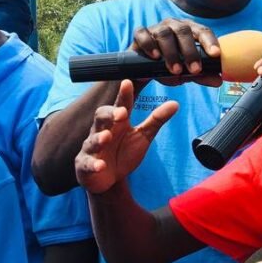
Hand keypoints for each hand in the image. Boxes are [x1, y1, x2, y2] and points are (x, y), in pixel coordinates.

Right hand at [74, 79, 177, 193]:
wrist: (110, 179)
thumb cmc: (124, 152)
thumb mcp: (143, 136)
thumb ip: (156, 120)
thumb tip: (175, 103)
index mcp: (117, 122)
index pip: (120, 105)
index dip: (123, 95)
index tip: (127, 83)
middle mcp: (102, 131)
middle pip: (101, 117)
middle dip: (109, 114)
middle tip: (121, 113)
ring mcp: (92, 149)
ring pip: (92, 140)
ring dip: (99, 138)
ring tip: (106, 137)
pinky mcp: (86, 165)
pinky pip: (87, 164)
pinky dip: (93, 165)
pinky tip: (100, 166)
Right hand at [131, 18, 223, 86]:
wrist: (145, 68)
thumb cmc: (170, 65)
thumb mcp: (187, 72)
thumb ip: (202, 75)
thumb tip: (218, 81)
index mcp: (190, 30)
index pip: (203, 30)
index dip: (210, 41)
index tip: (215, 55)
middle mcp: (174, 25)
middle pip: (184, 31)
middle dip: (191, 52)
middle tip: (195, 70)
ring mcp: (156, 28)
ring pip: (165, 33)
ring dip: (172, 53)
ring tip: (176, 70)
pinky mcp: (140, 33)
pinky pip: (143, 34)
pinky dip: (150, 45)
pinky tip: (155, 56)